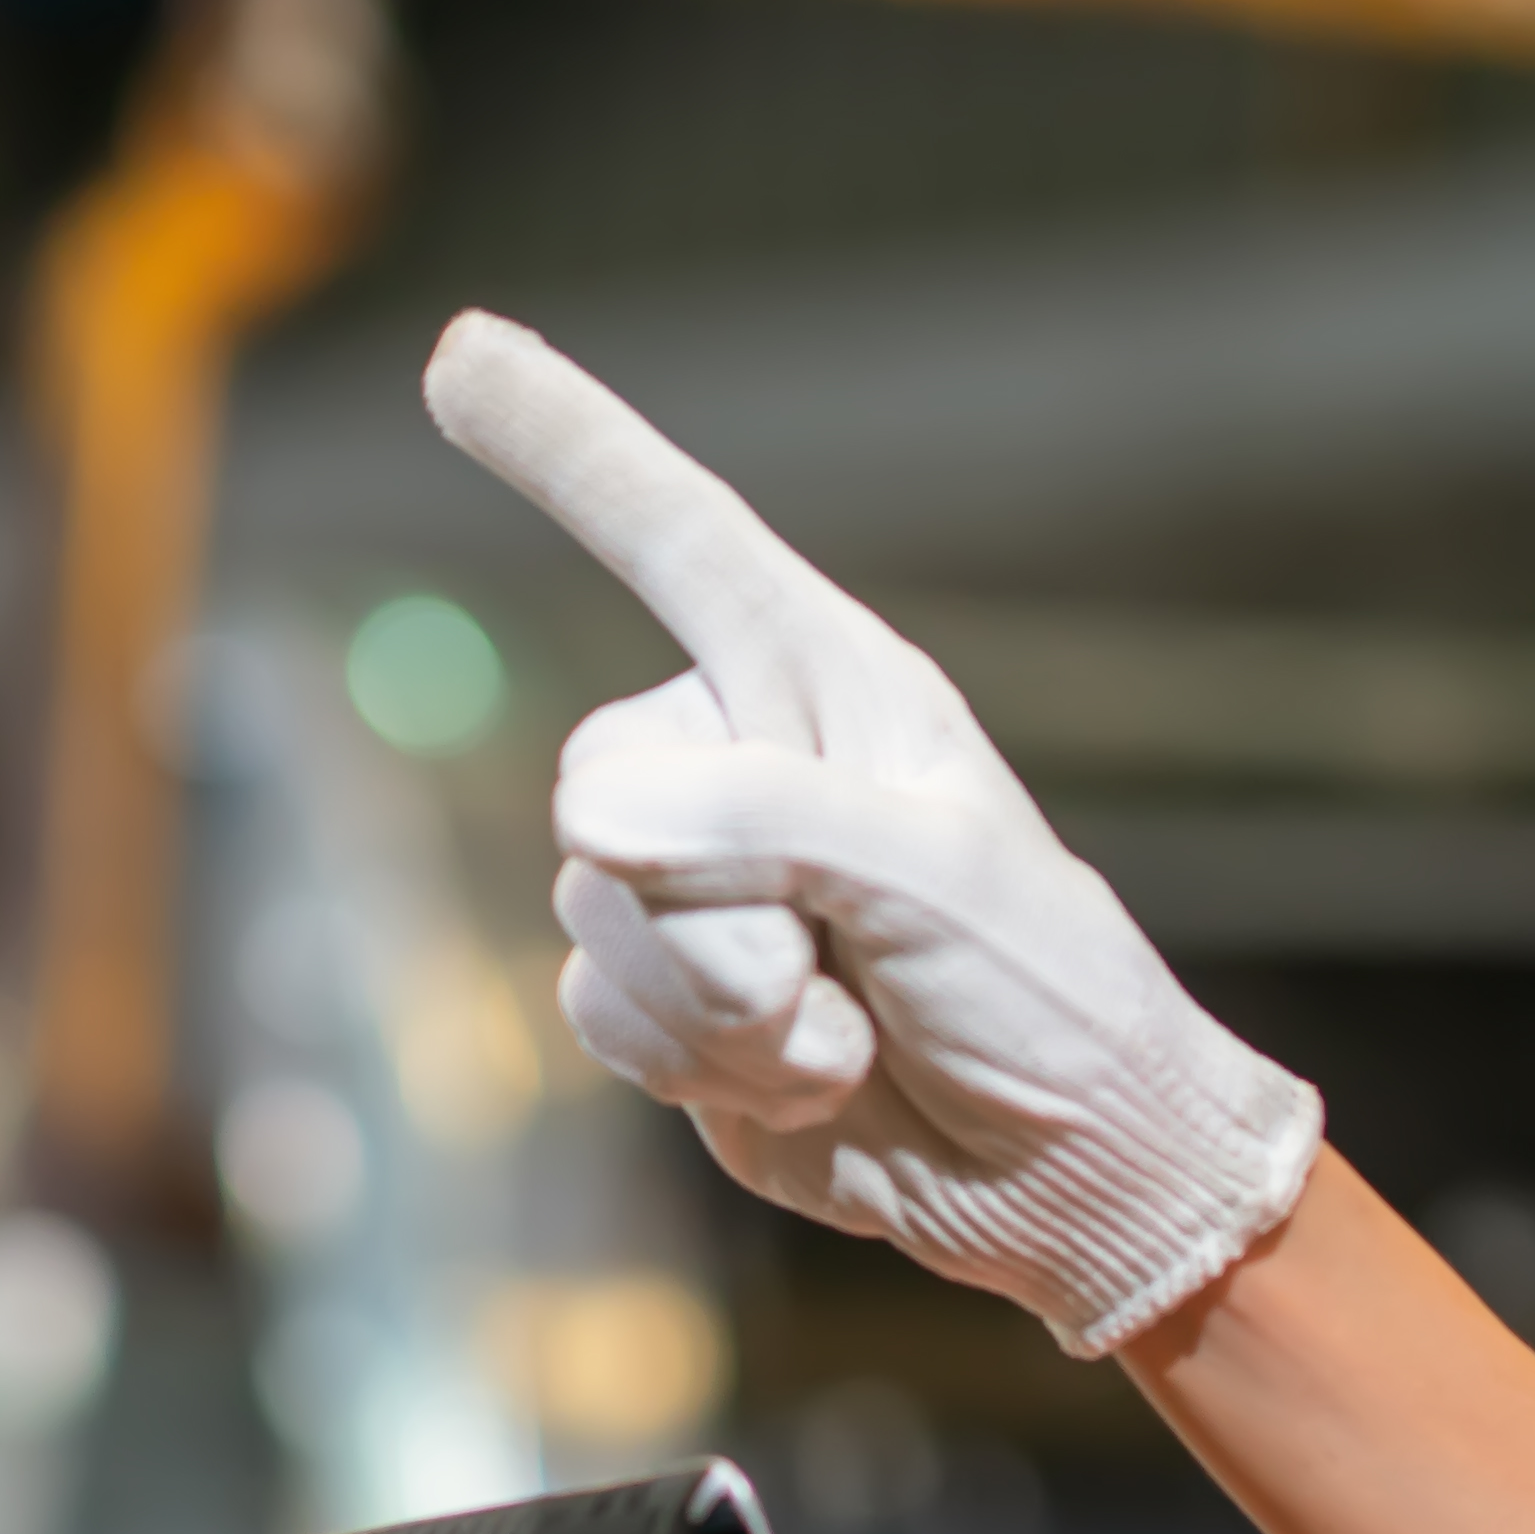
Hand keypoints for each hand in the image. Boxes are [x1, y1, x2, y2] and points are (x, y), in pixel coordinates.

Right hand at [428, 313, 1323, 1356]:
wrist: (1070, 1178)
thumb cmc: (1047, 1003)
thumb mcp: (938, 883)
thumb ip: (769, 822)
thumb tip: (591, 810)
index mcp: (829, 688)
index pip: (680, 539)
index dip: (571, 447)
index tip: (464, 355)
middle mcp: (745, 768)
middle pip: (599, 790)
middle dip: (715, 909)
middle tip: (849, 962)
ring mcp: (700, 890)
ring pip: (594, 919)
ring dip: (728, 1010)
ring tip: (855, 1027)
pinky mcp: (673, 1005)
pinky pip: (599, 1014)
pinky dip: (707, 1069)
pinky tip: (812, 1077)